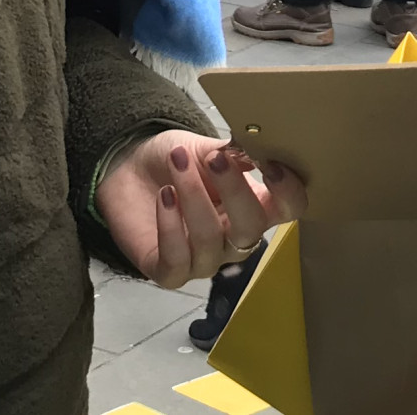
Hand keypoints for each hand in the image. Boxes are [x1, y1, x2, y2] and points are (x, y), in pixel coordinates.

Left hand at [96, 130, 307, 288]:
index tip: (270, 164)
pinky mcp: (169, 272)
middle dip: (235, 192)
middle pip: (251, 229)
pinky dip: (169, 226)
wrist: (128, 170)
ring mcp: (203, 260)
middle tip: (214, 159)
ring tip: (176, 164)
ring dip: (193, 198)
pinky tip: (163, 196)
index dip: (288, 192)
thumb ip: (234, 151)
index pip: (288, 209)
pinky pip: (176, 260)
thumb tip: (258, 144)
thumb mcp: (206, 148)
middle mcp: (234, 239)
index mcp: (255, 207)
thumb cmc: (175, 161)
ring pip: (210, 241)